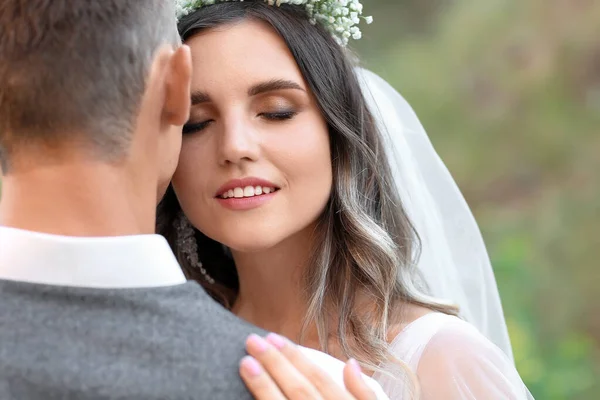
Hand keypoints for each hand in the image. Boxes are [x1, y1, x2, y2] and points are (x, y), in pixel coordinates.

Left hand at [239, 333, 377, 399]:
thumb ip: (367, 393)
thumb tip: (350, 363)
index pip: (319, 380)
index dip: (296, 358)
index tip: (273, 338)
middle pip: (300, 391)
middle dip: (275, 365)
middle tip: (252, 340)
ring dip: (263, 387)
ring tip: (244, 363)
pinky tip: (245, 396)